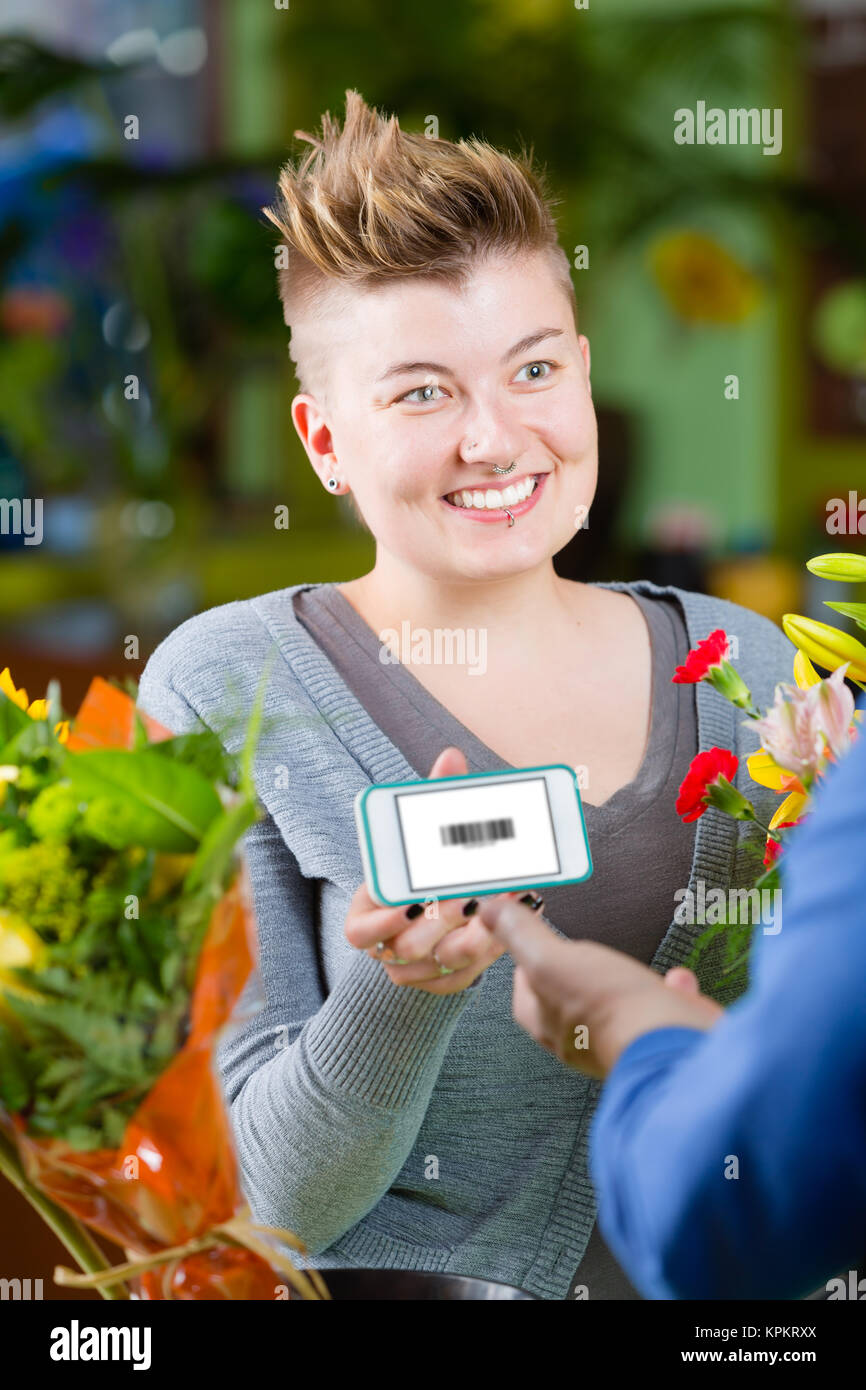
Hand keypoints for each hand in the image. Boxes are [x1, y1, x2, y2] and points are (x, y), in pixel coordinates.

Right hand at [344, 746, 510, 993]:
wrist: (441, 902)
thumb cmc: (425, 863)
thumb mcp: (425, 832)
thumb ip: (435, 797)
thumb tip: (452, 756)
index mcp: (366, 913)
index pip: (359, 931)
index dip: (382, 922)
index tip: (413, 902)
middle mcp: (386, 946)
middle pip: (407, 947)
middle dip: (441, 921)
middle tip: (472, 895)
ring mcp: (414, 968)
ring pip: (440, 964)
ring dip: (472, 937)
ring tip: (498, 906)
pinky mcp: (443, 981)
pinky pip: (463, 976)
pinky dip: (487, 952)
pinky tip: (508, 927)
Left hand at [477, 896, 724, 1077]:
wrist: (667, 1039)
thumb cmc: (606, 1007)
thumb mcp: (548, 959)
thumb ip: (520, 935)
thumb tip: (489, 911)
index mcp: (544, 1021)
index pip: (523, 990)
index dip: (528, 962)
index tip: (536, 940)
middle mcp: (578, 1037)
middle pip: (568, 998)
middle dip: (578, 972)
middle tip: (584, 949)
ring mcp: (618, 1038)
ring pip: (614, 1007)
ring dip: (623, 985)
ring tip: (626, 967)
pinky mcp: (656, 1036)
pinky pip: (659, 1010)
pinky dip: (666, 993)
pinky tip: (674, 980)